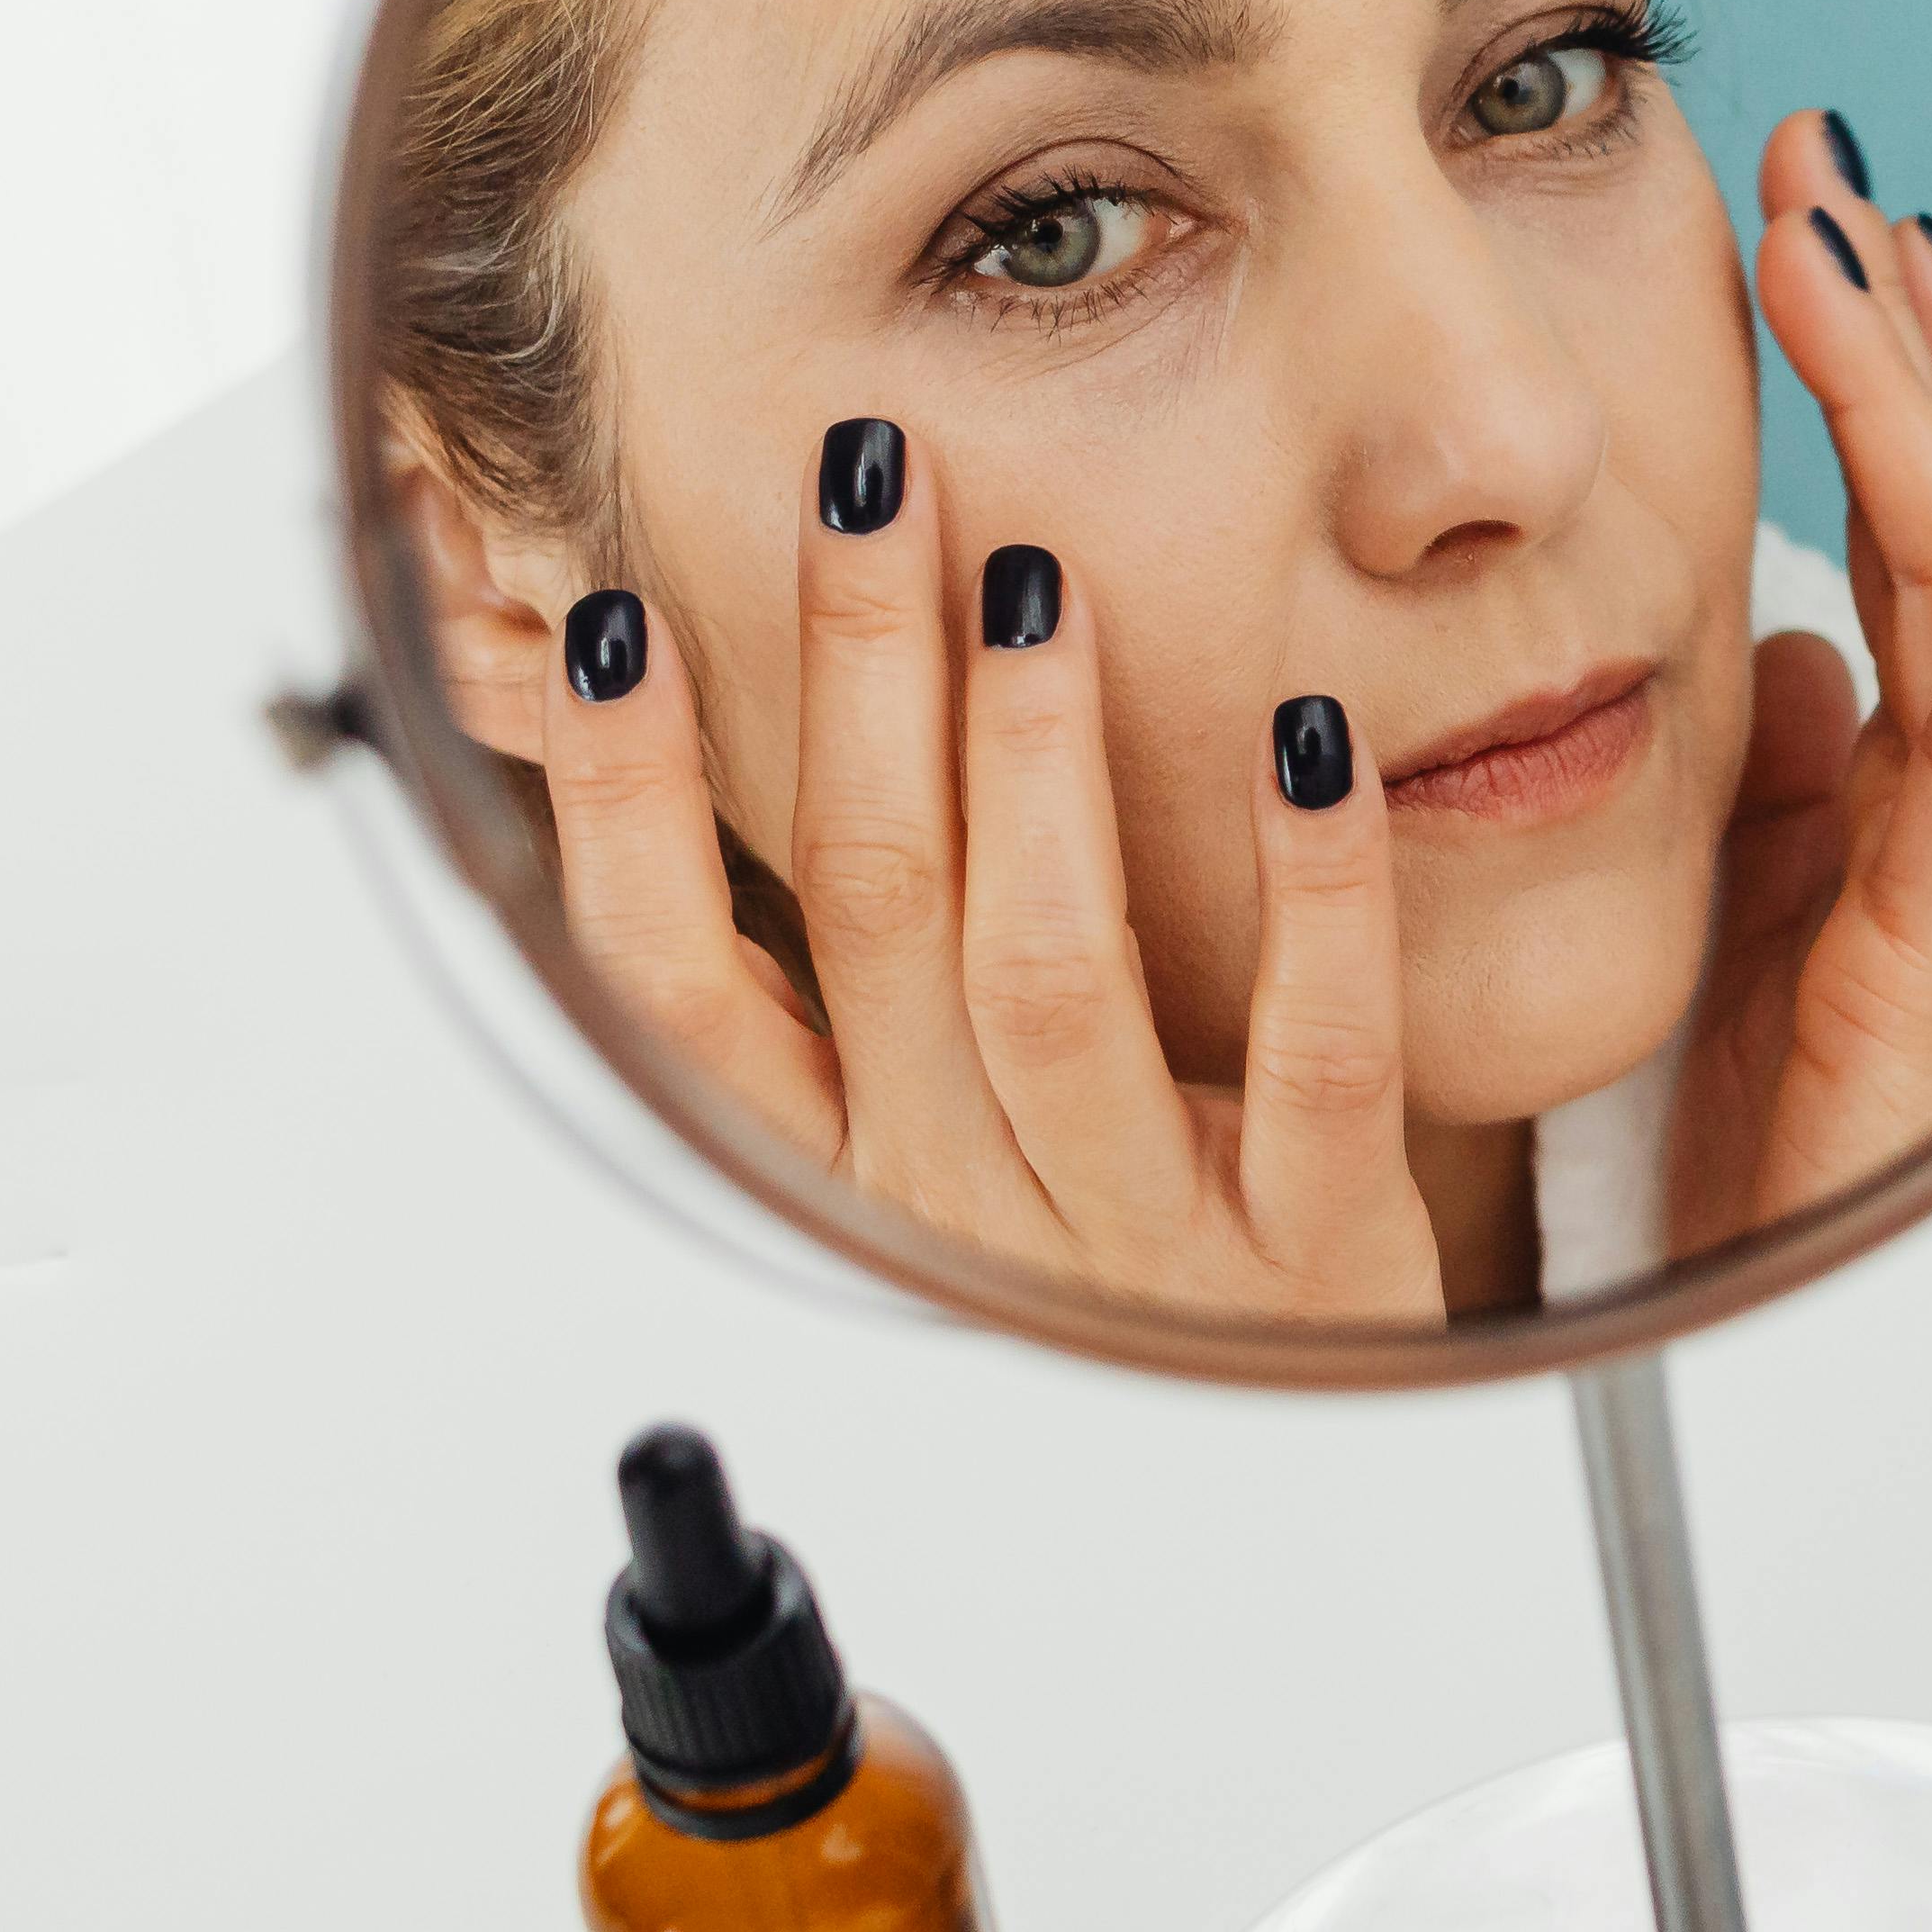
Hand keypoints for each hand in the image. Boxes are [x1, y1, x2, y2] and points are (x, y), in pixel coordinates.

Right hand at [522, 424, 1445, 1324]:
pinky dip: (1319, 894)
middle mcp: (971, 1195)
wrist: (1312, 1453)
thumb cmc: (1129, 1237)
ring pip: (1049, 980)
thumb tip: (752, 708)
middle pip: (878, 913)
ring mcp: (1144, 1233)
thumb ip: (873, 948)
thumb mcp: (955, 1118)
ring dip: (1033, 764)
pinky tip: (1312, 743)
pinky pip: (1319, 1057)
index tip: (612, 628)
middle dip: (856, 675)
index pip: (688, 983)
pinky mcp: (1319, 1248)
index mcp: (867, 1157)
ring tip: (1035, 583)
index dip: (631, 812)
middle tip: (869, 478)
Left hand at [1670, 112, 1931, 1256]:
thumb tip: (1800, 662)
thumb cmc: (1763, 1133)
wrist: (1757, 1328)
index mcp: (1912, 780)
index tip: (1814, 217)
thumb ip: (1789, 782)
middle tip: (1822, 165)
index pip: (1911, 529)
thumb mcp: (1758, 908)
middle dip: (1902, 331)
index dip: (1873, 371)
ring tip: (1868, 249)